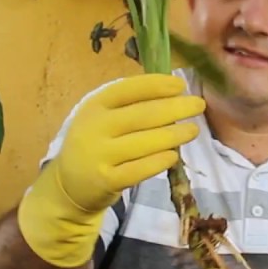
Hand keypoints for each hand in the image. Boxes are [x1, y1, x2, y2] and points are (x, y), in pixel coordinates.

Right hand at [18, 73, 204, 267]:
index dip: (155, 85)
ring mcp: (99, 155)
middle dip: (175, 108)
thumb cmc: (96, 143)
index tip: (180, 84)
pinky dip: (159, 161)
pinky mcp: (106, 180)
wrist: (68, 184)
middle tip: (199, 105)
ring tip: (192, 130)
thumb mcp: (103, 117)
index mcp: (94, 105)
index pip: (127, 89)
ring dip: (173, 135)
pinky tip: (174, 155)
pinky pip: (139, 169)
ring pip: (144, 142)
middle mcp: (95, 127)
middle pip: (142, 115)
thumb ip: (130, 105)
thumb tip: (173, 92)